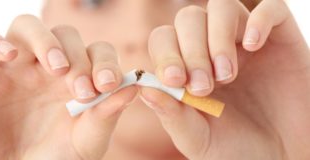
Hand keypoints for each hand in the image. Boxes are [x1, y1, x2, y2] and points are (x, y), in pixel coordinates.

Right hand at [0, 15, 136, 159]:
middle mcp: (50, 68)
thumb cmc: (57, 158)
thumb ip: (107, 115)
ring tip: (56, 68)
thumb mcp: (87, 141)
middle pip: (66, 35)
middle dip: (78, 58)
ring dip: (44, 40)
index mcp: (78, 79)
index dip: (105, 62)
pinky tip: (8, 56)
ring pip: (29, 28)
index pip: (98, 52)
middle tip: (82, 90)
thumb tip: (134, 87)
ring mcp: (18, 68)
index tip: (107, 84)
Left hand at [140, 1, 309, 158]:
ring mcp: (245, 41)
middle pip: (189, 19)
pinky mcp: (280, 38)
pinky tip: (254, 46)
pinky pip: (270, 8)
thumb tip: (144, 88)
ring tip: (226, 74)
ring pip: (222, 6)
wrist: (280, 157)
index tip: (176, 80)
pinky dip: (259, 21)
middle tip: (204, 86)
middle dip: (191, 51)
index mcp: (189, 68)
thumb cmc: (236, 150)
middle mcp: (213, 49)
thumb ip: (172, 115)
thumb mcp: (198, 139)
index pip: (164, 39)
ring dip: (217, 37)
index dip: (166, 54)